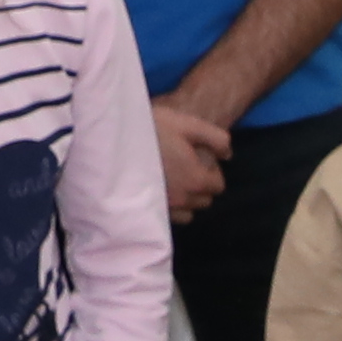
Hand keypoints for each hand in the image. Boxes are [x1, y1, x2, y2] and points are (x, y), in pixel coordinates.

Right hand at [148, 96, 229, 223]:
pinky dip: (167, 206)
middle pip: (203, 201)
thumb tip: (228, 155)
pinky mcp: (146, 211)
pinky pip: (166, 216)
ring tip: (171, 179)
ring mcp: (163, 208)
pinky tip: (157, 187)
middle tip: (184, 167)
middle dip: (200, 186)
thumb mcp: (188, 124)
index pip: (218, 186)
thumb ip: (216, 139)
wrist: (113, 139)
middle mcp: (182, 199)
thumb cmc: (152, 128)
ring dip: (185, 199)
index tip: (198, 159)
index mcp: (196, 180)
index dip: (211, 171)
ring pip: (186, 212)